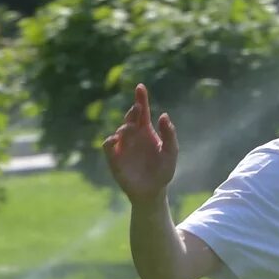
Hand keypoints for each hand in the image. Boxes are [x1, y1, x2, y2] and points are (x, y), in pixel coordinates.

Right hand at [104, 82, 178, 200]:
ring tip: (131, 128)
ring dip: (126, 126)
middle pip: (130, 117)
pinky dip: (110, 141)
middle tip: (138, 108)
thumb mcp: (171, 152)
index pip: (142, 110)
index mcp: (146, 131)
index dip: (141, 98)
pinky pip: (108, 145)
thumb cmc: (163, 171)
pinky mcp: (114, 158)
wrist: (152, 192)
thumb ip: (170, 134)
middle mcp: (133, 135)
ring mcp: (122, 146)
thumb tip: (164, 115)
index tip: (140, 87)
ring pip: (120, 129)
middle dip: (133, 111)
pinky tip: (116, 139)